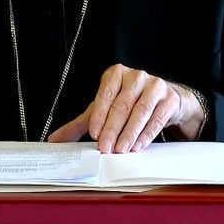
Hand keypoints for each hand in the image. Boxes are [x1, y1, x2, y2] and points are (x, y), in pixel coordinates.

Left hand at [47, 64, 200, 152]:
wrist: (165, 100)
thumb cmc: (129, 102)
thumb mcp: (104, 109)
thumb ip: (81, 123)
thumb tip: (54, 139)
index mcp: (116, 74)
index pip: (105, 94)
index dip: (99, 115)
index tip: (95, 134)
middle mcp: (136, 76)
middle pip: (122, 105)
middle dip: (113, 129)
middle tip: (105, 148)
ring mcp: (155, 85)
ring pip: (140, 112)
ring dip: (130, 133)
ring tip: (121, 150)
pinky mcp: (169, 99)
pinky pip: (157, 118)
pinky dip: (146, 134)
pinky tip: (138, 146)